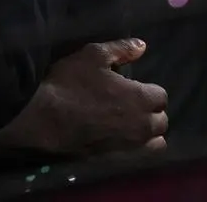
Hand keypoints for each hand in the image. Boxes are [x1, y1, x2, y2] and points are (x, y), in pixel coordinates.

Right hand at [0, 39, 167, 155]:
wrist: (45, 118)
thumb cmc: (70, 84)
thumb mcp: (93, 56)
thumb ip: (121, 50)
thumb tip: (142, 46)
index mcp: (141, 98)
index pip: (161, 95)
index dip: (148, 89)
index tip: (132, 86)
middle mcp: (142, 125)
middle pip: (161, 121)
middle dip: (152, 112)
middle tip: (132, 103)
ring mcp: (130, 145)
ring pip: (155, 142)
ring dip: (149, 133)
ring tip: (131, 124)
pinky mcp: (116, 159)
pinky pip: (139, 155)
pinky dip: (137, 147)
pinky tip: (121, 138)